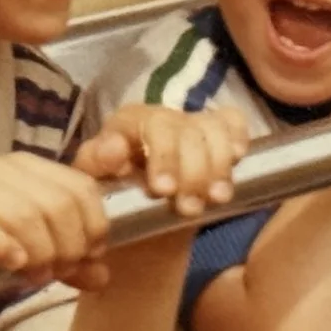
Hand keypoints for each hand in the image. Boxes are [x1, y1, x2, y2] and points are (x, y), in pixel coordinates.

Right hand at [0, 153, 112, 289]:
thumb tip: (102, 276)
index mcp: (30, 168)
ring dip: (39, 253)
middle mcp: (3, 168)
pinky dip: (0, 245)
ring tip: (36, 277)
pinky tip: (11, 264)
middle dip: (67, 245)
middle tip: (58, 272)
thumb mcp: (25, 247)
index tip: (88, 256)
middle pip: (58, 205)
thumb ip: (65, 259)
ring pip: (24, 214)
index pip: (82, 188)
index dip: (93, 226)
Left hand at [75, 103, 248, 219]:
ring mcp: (190, 124)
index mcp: (127, 125)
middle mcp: (161, 119)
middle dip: (191, 170)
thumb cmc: (110, 194)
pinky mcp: (214, 133)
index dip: (161, 155)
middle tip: (189, 208)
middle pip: (185, 131)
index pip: (145, 124)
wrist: (134, 211)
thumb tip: (112, 150)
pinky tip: (238, 157)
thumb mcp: (92, 183)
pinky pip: (232, 121)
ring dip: (218, 165)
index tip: (163, 190)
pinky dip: (238, 135)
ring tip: (216, 199)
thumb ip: (95, 165)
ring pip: (212, 129)